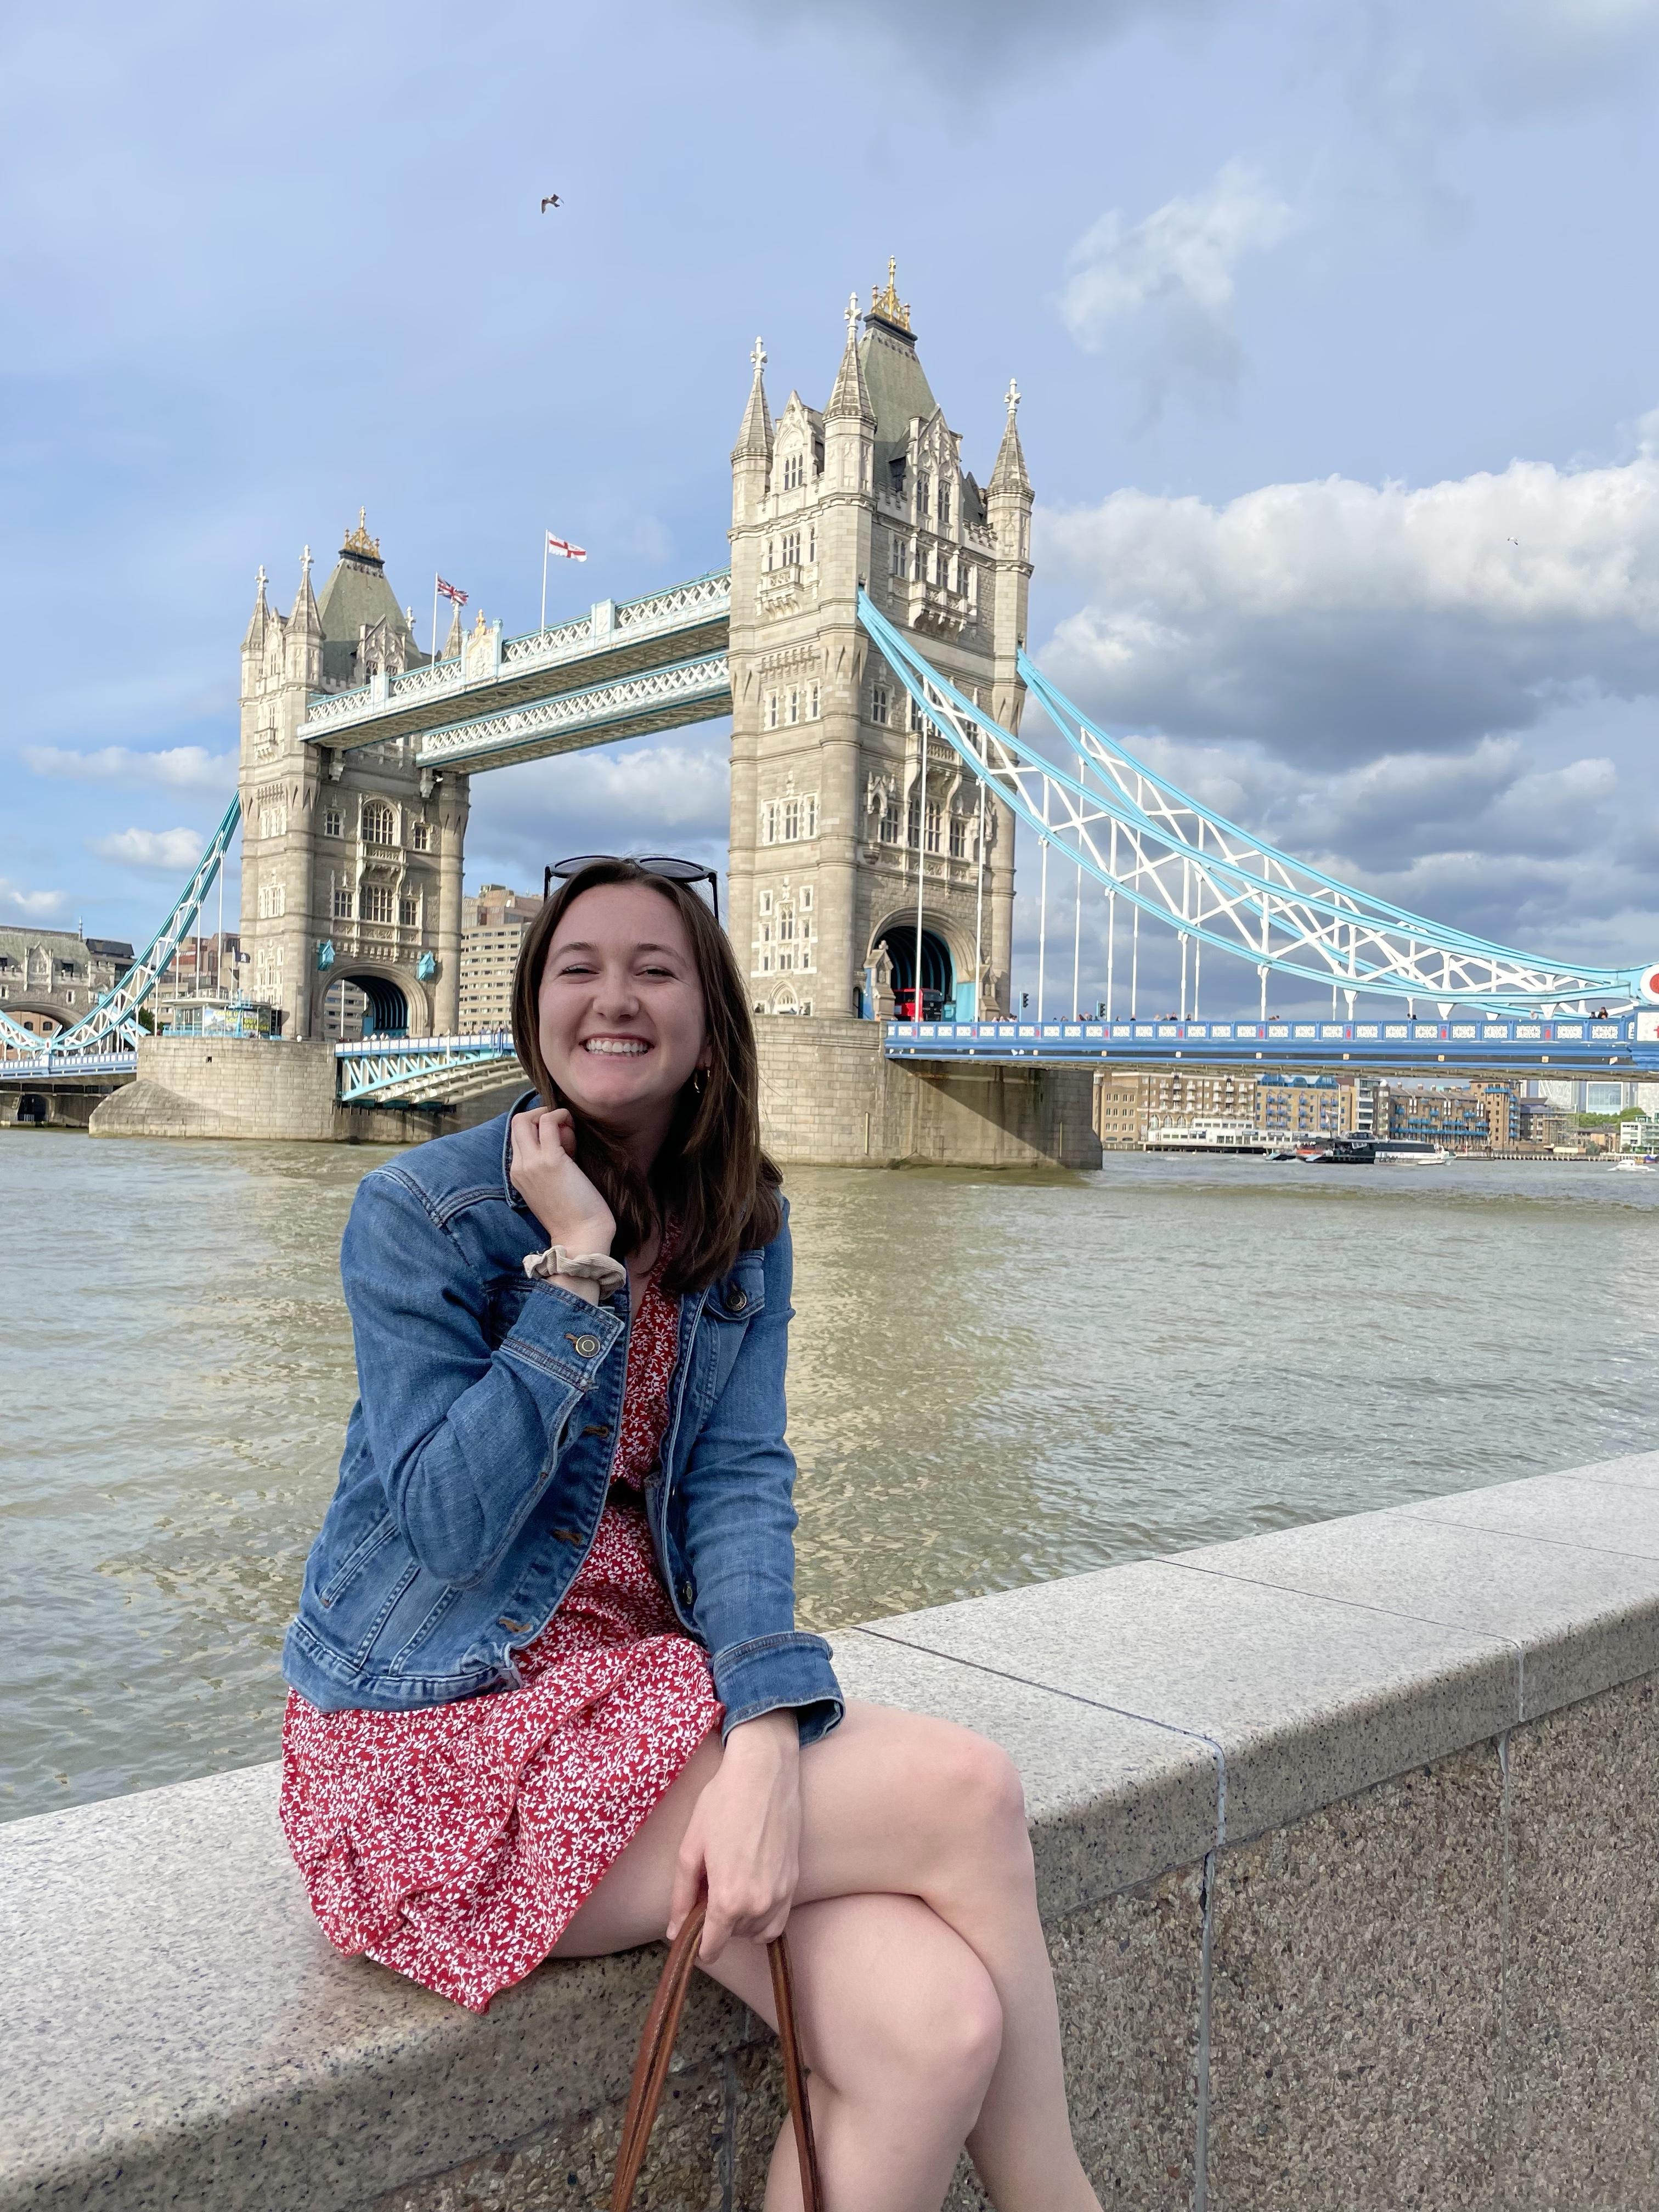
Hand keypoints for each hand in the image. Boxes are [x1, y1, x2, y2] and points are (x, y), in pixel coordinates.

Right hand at [509, 1107, 614, 1252]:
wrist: (580, 1236)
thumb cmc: (572, 1213)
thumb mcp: (549, 1186)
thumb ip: (546, 1163)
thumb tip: (561, 1138)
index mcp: (516, 1174)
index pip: (517, 1136)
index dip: (538, 1129)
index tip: (560, 1141)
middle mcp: (519, 1166)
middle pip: (517, 1122)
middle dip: (541, 1116)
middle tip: (563, 1131)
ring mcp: (532, 1162)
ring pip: (527, 1118)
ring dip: (553, 1117)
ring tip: (570, 1137)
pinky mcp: (551, 1160)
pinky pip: (549, 1122)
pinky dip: (562, 1118)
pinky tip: (574, 1132)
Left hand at [669, 1711, 800, 1962]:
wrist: (764, 1773)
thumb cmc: (722, 1804)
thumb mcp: (690, 1848)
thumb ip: (681, 1896)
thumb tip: (675, 1931)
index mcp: (728, 1899)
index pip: (712, 1948)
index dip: (697, 1944)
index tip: (691, 1929)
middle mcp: (758, 1904)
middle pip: (733, 1937)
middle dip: (717, 1922)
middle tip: (710, 1886)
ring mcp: (781, 1894)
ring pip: (757, 1932)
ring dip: (741, 1921)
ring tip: (731, 1885)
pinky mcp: (794, 1882)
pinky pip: (778, 1920)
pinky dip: (764, 1917)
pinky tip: (751, 1889)